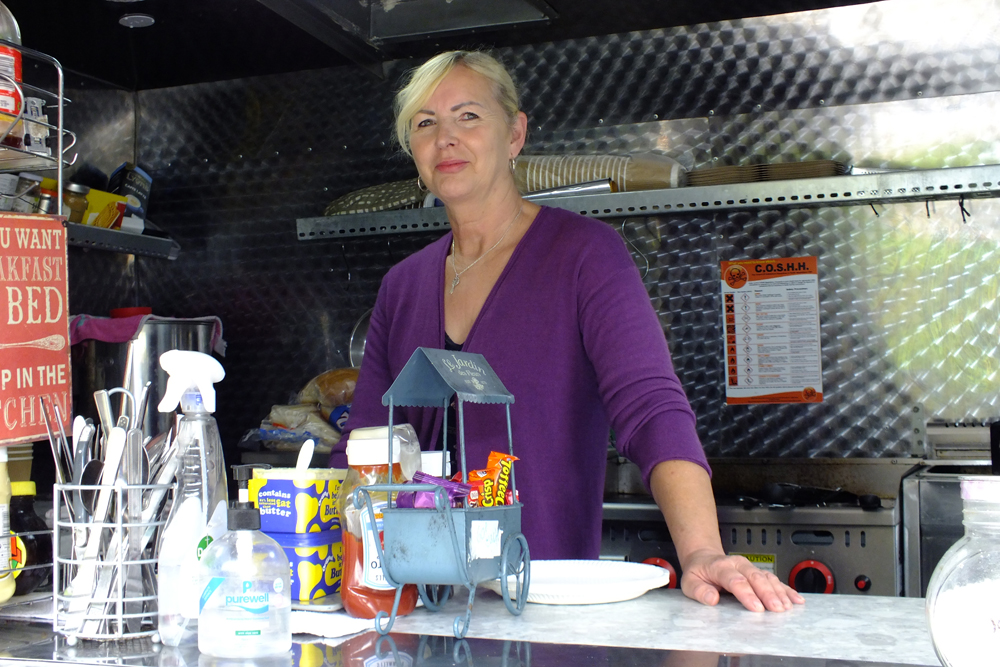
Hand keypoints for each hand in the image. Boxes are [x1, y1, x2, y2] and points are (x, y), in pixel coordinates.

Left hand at [679, 549, 805, 611]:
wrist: (704, 558)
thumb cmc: (698, 573)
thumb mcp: (689, 582)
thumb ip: (699, 591)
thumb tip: (712, 599)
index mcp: (720, 566)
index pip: (735, 580)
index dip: (747, 594)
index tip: (757, 608)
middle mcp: (738, 564)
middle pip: (755, 578)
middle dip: (768, 594)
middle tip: (777, 610)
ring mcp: (750, 567)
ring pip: (767, 578)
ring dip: (779, 593)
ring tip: (787, 607)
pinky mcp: (758, 572)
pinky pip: (774, 580)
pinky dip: (786, 590)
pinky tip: (796, 599)